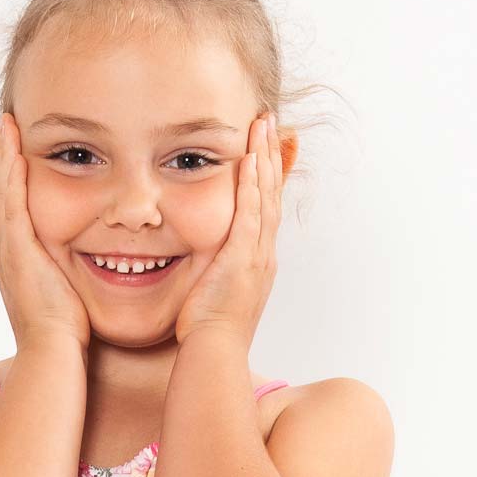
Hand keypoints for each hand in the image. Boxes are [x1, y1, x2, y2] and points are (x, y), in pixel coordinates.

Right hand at [0, 113, 90, 352]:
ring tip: (5, 126)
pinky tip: (15, 152)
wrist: (54, 354)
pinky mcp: (18, 252)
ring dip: (3, 158)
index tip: (13, 153)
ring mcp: (9, 252)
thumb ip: (74, 279)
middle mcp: (8, 254)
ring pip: (1, 194)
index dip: (10, 181)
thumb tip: (99, 270)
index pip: (12, 211)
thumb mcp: (69, 299)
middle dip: (0, 161)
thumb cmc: (68, 337)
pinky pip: (11, 206)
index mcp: (19, 263)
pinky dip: (11, 178)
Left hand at [173, 112, 280, 350]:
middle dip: (270, 156)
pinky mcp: (241, 259)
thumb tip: (204, 267)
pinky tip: (249, 160)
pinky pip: (249, 214)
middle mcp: (263, 255)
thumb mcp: (214, 297)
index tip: (262, 148)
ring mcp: (256, 256)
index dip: (265, 177)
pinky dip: (251, 186)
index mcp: (257, 263)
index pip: (264, 210)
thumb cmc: (208, 335)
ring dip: (264, 159)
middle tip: (268, 123)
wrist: (214, 354)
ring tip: (262, 126)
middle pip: (271, 195)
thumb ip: (214, 275)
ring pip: (265, 197)